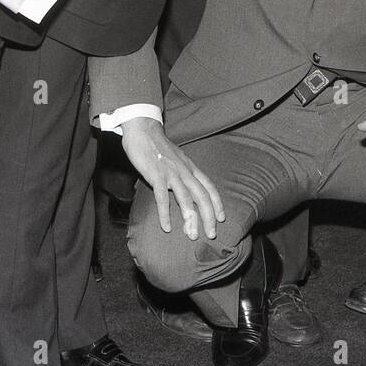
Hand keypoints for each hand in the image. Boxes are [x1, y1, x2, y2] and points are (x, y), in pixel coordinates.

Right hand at [120, 118, 224, 240]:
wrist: (143, 129)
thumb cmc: (158, 146)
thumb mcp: (177, 159)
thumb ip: (183, 172)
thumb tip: (188, 186)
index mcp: (191, 167)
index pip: (209, 187)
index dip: (217, 203)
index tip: (221, 218)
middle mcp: (184, 171)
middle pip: (202, 196)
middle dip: (209, 217)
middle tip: (211, 235)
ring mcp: (171, 173)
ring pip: (186, 199)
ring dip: (191, 219)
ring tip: (193, 235)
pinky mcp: (156, 175)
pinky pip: (162, 197)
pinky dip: (165, 213)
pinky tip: (166, 227)